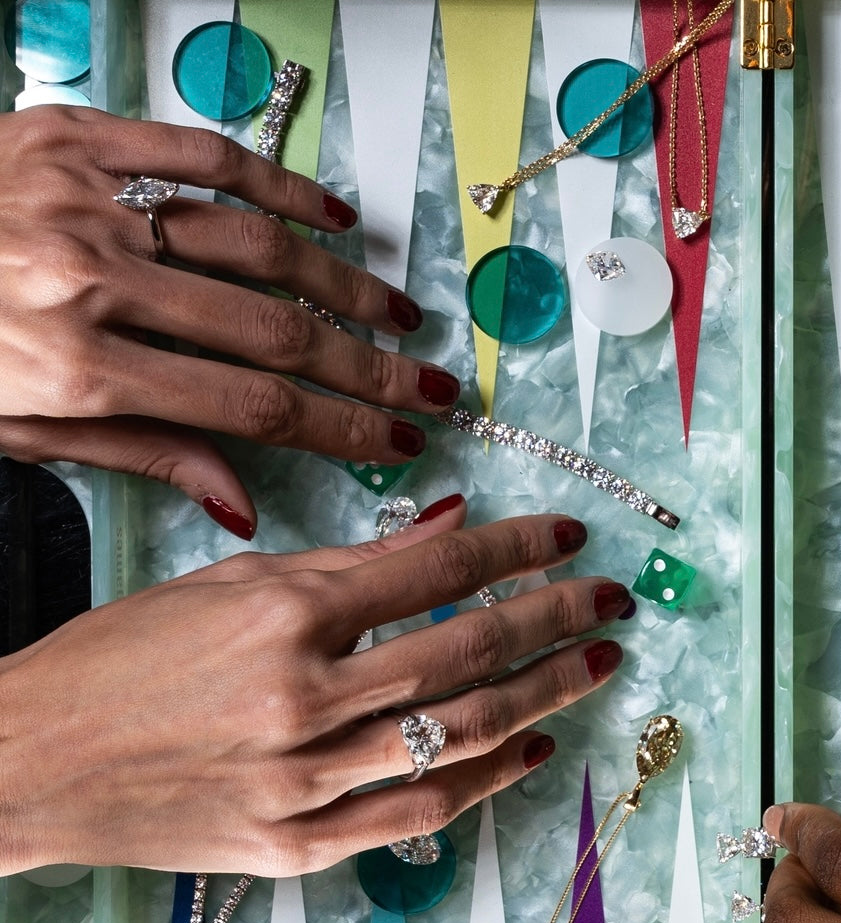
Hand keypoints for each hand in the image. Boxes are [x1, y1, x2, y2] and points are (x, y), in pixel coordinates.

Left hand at [0, 106, 465, 538]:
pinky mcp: (68, 137)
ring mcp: (82, 201)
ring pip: (255, 244)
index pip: (251, 409)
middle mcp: (87, 282)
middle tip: (432, 390)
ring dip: (343, 284)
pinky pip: (200, 153)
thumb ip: (137, 455)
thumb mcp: (14, 431)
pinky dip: (277, 183)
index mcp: (74, 369)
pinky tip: (332, 213)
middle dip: (369, 370)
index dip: (340, 428)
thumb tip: (242, 499)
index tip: (399, 442)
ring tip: (397, 317)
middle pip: (274, 333)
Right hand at [0, 497, 633, 874]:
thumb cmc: (119, 658)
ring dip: (543, 695)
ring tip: (594, 665)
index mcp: (282, 614)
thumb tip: (452, 525)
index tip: (570, 539)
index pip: (437, 569)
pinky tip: (531, 747)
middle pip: (466, 652)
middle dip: (555, 619)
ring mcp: (302, 780)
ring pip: (458, 736)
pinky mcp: (295, 846)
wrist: (29, 761)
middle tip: (610, 601)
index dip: (516, 550)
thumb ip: (348, 560)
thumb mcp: (226, 585)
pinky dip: (484, 781)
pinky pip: (417, 814)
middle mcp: (302, 697)